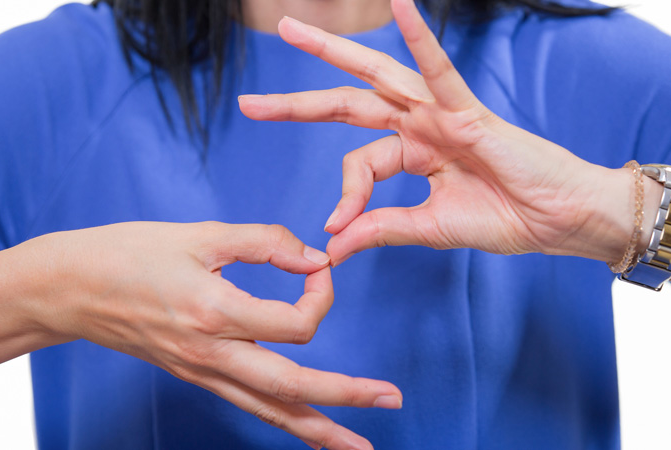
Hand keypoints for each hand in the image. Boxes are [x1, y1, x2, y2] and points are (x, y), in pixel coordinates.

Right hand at [27, 221, 400, 449]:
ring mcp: (201, 372)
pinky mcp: (194, 375)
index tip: (318, 268)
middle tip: (392, 399)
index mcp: (215, 311)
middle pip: (293, 387)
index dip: (322, 295)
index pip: (297, 322)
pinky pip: (246, 404)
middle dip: (346, 396)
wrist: (72, 288)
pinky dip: (280, 420)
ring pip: (270, 410)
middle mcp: (212, 353)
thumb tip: (313, 258)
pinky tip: (303, 430)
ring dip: (319, 429)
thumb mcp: (200, 233)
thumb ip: (264, 241)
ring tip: (357, 445)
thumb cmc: (130, 253)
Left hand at [239, 0, 642, 264]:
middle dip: (297, 103)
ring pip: (377, 76)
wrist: (558, 222)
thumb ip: (379, 228)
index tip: (337, 229)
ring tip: (293, 31)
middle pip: (346, 103)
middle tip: (249, 102)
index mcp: (411, 151)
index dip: (343, 196)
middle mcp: (418, 123)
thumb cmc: (506, 218)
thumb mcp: (428, 227)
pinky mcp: (468, 112)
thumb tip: (331, 245)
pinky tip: (399, 5)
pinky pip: (440, 70)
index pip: (358, 163)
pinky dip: (420, 40)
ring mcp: (440, 113)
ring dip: (333, 51)